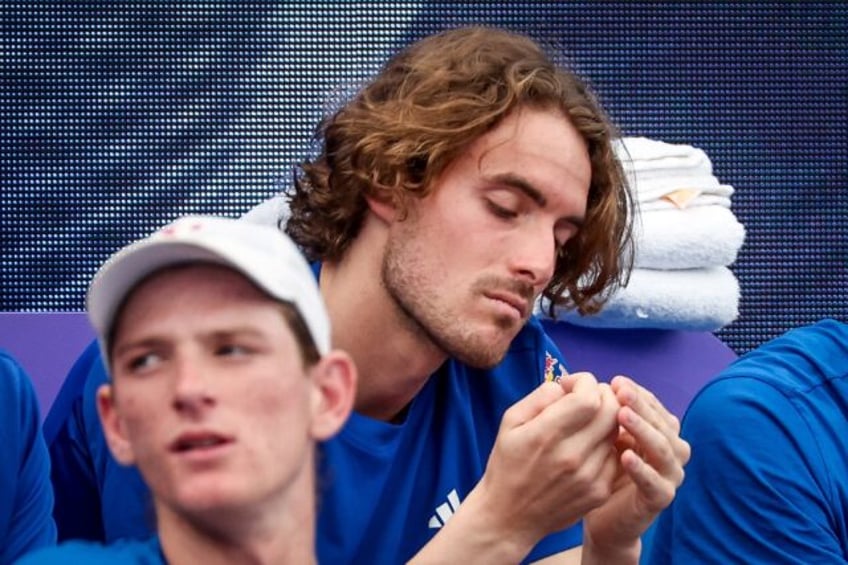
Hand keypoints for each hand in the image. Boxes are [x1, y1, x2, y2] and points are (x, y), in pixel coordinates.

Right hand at [468, 373, 620, 555]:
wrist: (509, 516)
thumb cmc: (507, 463)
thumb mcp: (510, 422)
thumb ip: (540, 396)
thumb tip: (568, 386)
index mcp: (545, 435)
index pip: (589, 397)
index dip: (585, 382)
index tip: (572, 385)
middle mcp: (571, 456)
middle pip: (611, 411)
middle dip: (603, 394)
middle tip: (588, 396)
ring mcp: (588, 477)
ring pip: (615, 432)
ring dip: (605, 419)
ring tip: (585, 421)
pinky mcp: (599, 492)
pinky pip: (614, 455)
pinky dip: (605, 444)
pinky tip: (588, 445)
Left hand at [582, 375, 690, 562]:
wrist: (602, 518)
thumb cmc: (600, 471)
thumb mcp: (601, 437)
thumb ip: (604, 414)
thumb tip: (587, 383)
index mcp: (659, 432)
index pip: (655, 406)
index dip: (638, 393)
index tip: (616, 381)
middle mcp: (670, 452)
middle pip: (663, 423)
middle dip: (641, 405)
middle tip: (620, 392)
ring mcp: (669, 476)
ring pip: (664, 449)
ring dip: (644, 430)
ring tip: (621, 416)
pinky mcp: (660, 500)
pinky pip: (656, 484)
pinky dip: (642, 469)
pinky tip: (625, 456)